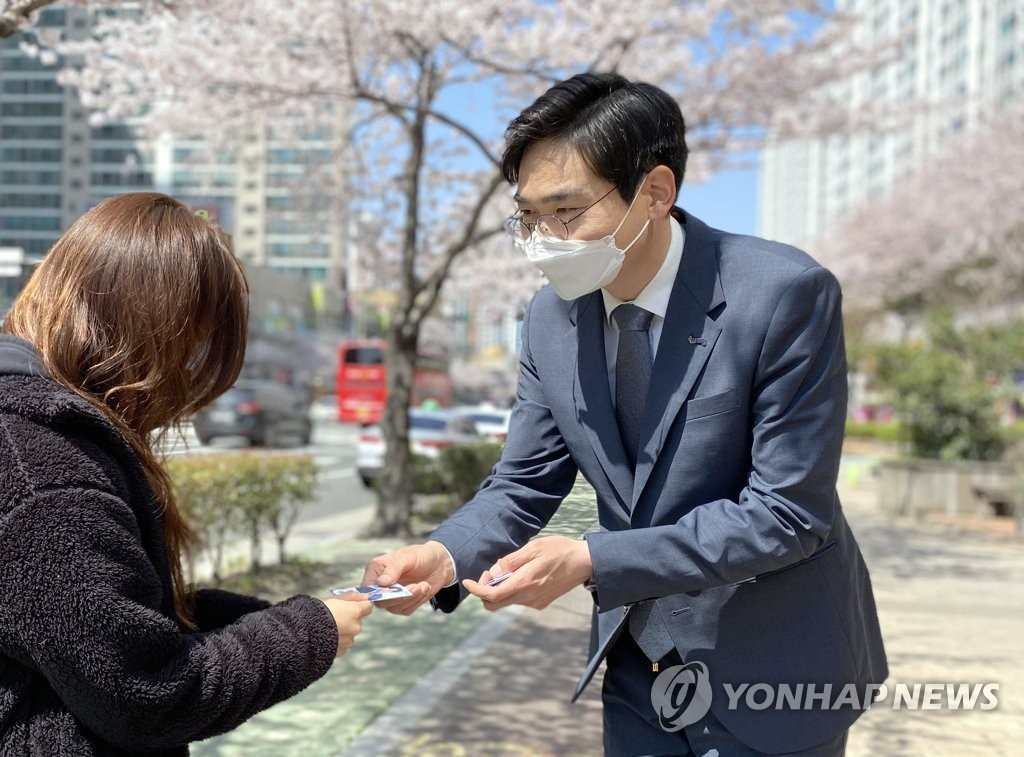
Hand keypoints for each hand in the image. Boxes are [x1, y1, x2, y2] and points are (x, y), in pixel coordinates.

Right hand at [321, 593, 372, 656]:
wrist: (304, 633)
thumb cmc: (318, 613)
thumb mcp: (334, 599)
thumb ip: (352, 597)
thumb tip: (366, 596)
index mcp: (355, 612)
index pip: (368, 607)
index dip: (361, 605)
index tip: (353, 605)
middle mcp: (356, 627)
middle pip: (357, 621)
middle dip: (348, 619)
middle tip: (333, 617)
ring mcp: (349, 641)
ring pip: (349, 634)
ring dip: (342, 631)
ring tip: (327, 629)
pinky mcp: (342, 651)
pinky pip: (343, 644)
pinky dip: (337, 641)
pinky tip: (326, 637)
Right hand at [361, 540, 453, 615]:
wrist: (439, 563)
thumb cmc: (421, 555)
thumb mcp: (408, 557)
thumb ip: (394, 569)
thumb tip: (381, 583)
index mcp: (376, 570)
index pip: (367, 588)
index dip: (378, 593)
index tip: (395, 590)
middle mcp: (380, 585)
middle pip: (380, 602)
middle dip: (400, 596)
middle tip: (416, 587)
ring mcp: (391, 596)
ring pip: (394, 608)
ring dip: (412, 598)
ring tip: (424, 585)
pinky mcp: (403, 604)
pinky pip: (406, 610)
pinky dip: (417, 601)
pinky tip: (424, 588)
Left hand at [463, 535, 591, 610]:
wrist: (584, 563)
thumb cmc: (559, 550)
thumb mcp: (534, 548)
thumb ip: (511, 561)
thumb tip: (494, 572)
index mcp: (524, 583)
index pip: (492, 596)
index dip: (476, 590)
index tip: (468, 582)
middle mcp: (528, 597)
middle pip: (495, 604)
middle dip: (486, 591)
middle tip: (492, 573)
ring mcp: (535, 602)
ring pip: (507, 601)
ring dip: (501, 589)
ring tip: (510, 569)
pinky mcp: (541, 603)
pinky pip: (519, 600)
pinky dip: (513, 590)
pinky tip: (523, 575)